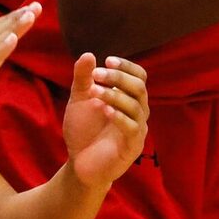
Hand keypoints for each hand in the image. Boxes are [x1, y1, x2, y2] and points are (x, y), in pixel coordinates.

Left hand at [58, 52, 146, 186]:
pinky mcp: (132, 147)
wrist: (80, 164)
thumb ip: (83, 79)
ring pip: (136, 107)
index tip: (107, 60)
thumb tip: (88, 54)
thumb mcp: (80, 101)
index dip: (127, 67)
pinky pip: (133, 128)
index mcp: (128, 99)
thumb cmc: (84, 131)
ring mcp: (137, 130)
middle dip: (118, 78)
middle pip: (139, 88)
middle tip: (97, 74)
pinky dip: (120, 117)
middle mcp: (137, 112)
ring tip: (94, 92)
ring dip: (114, 95)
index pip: (139, 77)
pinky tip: (104, 110)